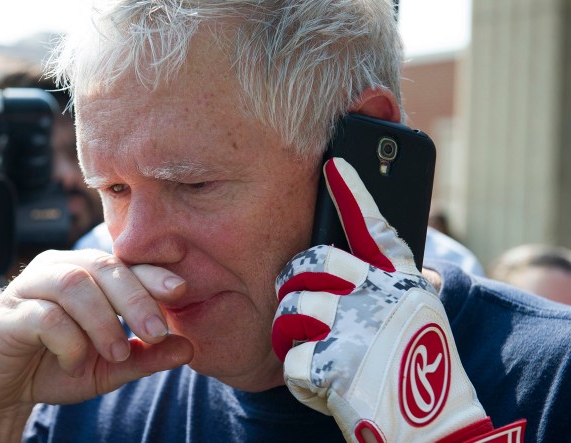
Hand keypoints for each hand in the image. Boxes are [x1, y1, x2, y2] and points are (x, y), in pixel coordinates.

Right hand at [0, 249, 193, 438]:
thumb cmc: (55, 366)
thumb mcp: (108, 367)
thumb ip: (145, 356)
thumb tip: (189, 348)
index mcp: (85, 273)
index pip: (123, 264)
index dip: (152, 274)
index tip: (180, 291)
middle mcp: (57, 270)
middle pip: (102, 266)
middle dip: (135, 299)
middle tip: (155, 333)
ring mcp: (29, 289)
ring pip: (74, 284)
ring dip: (102, 320)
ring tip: (116, 352)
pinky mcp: (6, 315)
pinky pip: (43, 315)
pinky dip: (68, 340)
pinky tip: (74, 362)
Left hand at [272, 158, 524, 442]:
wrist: (430, 423)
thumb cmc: (421, 365)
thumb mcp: (417, 313)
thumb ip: (400, 284)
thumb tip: (409, 263)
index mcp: (399, 281)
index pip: (374, 226)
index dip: (353, 193)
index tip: (335, 165)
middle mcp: (377, 296)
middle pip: (308, 265)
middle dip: (295, 283)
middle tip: (300, 303)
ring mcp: (353, 328)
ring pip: (292, 309)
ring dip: (293, 333)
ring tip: (318, 349)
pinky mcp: (331, 364)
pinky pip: (290, 359)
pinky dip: (302, 375)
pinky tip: (327, 382)